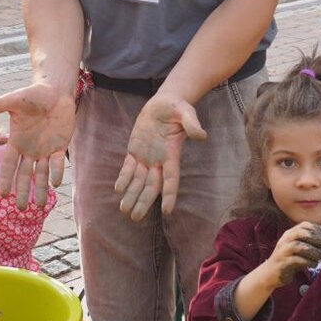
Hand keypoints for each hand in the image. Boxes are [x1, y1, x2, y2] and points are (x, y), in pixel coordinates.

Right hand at [0, 83, 74, 207]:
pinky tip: (55, 183)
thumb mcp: (12, 101)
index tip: (2, 194)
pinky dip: (56, 173)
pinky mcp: (59, 146)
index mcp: (16, 142)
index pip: (8, 165)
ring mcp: (44, 150)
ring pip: (41, 174)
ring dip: (41, 190)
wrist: (54, 91)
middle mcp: (29, 150)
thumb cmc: (32, 95)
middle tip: (20, 209)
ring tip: (40, 206)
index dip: (5, 179)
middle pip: (24, 175)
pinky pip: (56, 163)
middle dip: (22, 191)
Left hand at [115, 94, 205, 219]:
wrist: (164, 103)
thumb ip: (192, 124)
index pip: (171, 180)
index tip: (166, 211)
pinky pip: (128, 167)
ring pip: (138, 181)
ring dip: (131, 195)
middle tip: (135, 218)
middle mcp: (159, 160)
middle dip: (143, 202)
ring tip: (124, 210)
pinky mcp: (135, 150)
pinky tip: (118, 190)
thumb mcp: (186, 112)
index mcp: (171, 154)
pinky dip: (123, 178)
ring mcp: (146, 157)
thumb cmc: (177, 107)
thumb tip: (201, 136)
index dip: (169, 195)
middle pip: (151, 186)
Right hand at [263, 222, 320, 285]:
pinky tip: (314, 264)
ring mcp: (282, 251)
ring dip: (313, 251)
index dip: (318, 229)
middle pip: (302, 233)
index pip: (305, 225)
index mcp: (289, 234)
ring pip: (299, 246)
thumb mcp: (298, 248)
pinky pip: (297, 260)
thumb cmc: (288, 260)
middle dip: (318, 239)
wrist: (270, 273)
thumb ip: (309, 243)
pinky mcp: (283, 263)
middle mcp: (285, 240)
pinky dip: (308, 262)